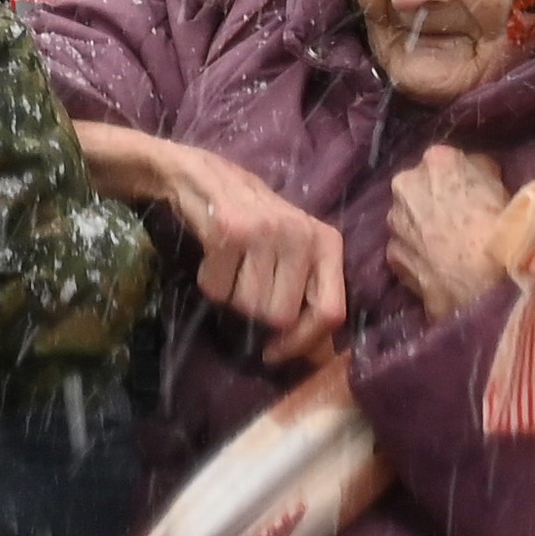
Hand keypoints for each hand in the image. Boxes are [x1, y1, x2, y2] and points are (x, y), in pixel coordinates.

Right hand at [171, 149, 349, 361]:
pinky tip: (214, 257)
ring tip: (231, 264)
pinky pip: (217, 289)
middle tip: (245, 284)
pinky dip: (209, 282)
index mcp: (328, 244)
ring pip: (248, 306)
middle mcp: (303, 235)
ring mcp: (267, 231)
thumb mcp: (294, 251)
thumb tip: (316, 358)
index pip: (330, 313)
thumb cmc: (255, 222)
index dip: (302, 343)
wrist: (204, 177)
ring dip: (231, 295)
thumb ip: (307, 294)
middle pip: (280, 316)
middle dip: (255, 312)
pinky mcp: (230, 230)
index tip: (274, 353)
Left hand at [387, 146, 514, 323]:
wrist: (480, 286)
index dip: (462, 179)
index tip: (474, 195)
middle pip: (422, 187)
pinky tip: (437, 265)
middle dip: (435, 199)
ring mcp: (394, 220)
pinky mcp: (391, 253)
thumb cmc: (499, 232)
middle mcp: (406, 183)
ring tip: (447, 247)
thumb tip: (476, 176)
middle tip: (459, 220)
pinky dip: (418, 253)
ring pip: (409, 217)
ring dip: (423, 226)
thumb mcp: (502, 188)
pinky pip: (406, 247)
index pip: (448, 162)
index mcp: (436, 160)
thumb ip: (481, 174)